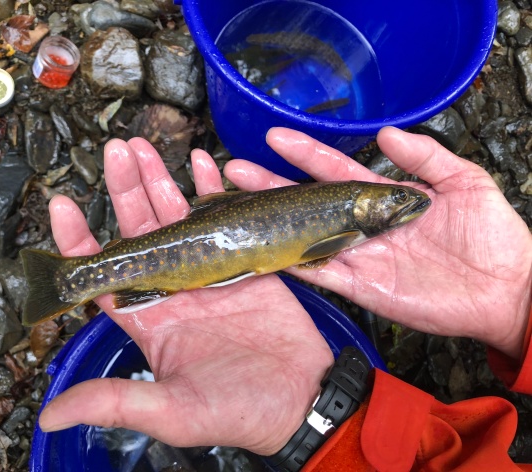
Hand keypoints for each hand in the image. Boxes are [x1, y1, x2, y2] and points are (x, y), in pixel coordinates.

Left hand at [38, 137, 333, 454]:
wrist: (300, 399)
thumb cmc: (237, 412)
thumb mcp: (173, 412)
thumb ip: (116, 402)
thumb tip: (51, 416)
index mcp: (150, 318)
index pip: (104, 273)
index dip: (80, 239)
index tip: (63, 203)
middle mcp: (174, 288)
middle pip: (139, 231)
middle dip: (124, 190)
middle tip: (115, 151)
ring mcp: (208, 270)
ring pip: (176, 217)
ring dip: (160, 180)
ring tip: (144, 147)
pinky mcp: (243, 261)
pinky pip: (223, 217)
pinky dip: (211, 190)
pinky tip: (201, 164)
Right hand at [225, 127, 531, 358]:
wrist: (508, 288)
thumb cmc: (493, 235)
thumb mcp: (465, 181)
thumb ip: (425, 157)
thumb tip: (387, 132)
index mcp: (384, 197)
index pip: (336, 170)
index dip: (306, 153)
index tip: (277, 137)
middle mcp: (363, 225)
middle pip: (309, 202)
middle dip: (273, 184)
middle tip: (237, 169)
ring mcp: (361, 256)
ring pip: (307, 236)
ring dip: (274, 222)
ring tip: (241, 205)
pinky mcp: (363, 288)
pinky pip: (322, 274)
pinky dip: (296, 264)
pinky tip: (269, 250)